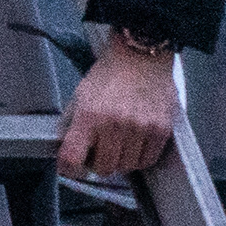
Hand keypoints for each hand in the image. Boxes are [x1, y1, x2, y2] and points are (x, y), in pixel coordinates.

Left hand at [57, 36, 177, 176]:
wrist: (141, 56)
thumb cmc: (110, 74)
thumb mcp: (80, 95)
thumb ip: (71, 124)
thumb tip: (65, 149)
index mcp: (89, 115)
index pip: (72, 159)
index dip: (68, 167)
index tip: (70, 165)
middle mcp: (114, 125)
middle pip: (103, 169)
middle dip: (97, 162)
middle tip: (98, 150)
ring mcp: (140, 129)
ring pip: (125, 167)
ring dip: (119, 160)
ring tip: (118, 142)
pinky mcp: (160, 130)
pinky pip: (146, 161)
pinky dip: (139, 157)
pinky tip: (134, 143)